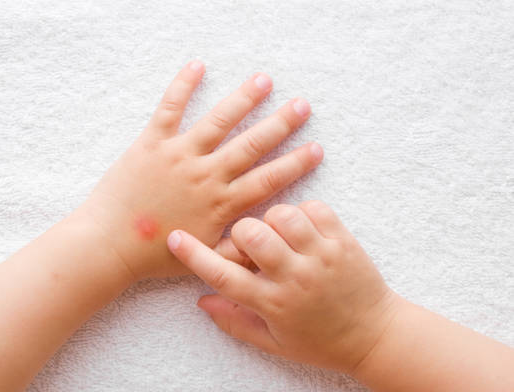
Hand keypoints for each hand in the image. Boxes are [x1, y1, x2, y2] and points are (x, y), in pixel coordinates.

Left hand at [77, 61, 322, 279]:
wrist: (109, 245)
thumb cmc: (155, 255)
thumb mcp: (204, 259)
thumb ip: (238, 251)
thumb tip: (267, 241)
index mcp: (221, 203)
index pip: (268, 179)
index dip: (295, 163)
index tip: (316, 148)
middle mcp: (206, 175)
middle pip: (251, 144)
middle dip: (280, 124)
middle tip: (302, 106)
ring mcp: (180, 155)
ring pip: (219, 121)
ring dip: (244, 99)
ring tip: (264, 80)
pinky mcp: (152, 143)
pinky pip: (170, 108)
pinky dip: (183, 85)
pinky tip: (198, 66)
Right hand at [167, 201, 401, 373]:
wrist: (376, 337)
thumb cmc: (321, 342)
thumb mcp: (274, 343)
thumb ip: (235, 321)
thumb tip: (201, 301)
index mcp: (275, 304)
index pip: (225, 277)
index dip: (195, 256)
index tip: (175, 238)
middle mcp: (296, 277)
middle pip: (252, 235)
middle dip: (241, 235)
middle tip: (251, 248)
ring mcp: (322, 256)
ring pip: (283, 214)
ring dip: (272, 221)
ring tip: (280, 238)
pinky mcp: (343, 240)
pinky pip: (314, 207)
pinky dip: (302, 212)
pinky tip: (303, 231)